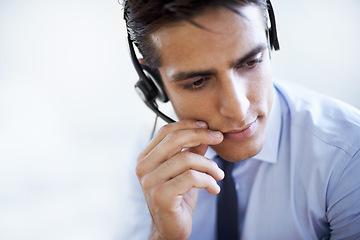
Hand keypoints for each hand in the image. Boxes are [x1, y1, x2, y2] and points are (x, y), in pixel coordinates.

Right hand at [136, 119, 223, 239]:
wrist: (170, 228)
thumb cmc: (177, 198)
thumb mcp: (184, 170)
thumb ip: (191, 150)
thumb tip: (205, 131)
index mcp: (146, 158)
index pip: (165, 132)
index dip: (188, 125)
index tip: (207, 126)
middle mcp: (144, 168)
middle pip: (175, 140)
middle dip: (201, 135)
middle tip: (219, 138)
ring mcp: (150, 182)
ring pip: (186, 159)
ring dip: (209, 165)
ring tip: (219, 174)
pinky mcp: (161, 196)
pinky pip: (191, 178)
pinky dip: (208, 180)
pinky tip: (214, 188)